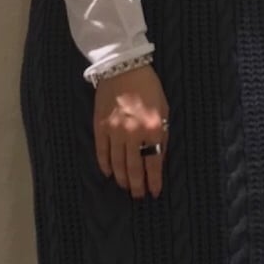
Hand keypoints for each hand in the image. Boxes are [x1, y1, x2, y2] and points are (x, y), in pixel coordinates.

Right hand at [93, 64, 169, 198]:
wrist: (123, 67)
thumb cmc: (148, 87)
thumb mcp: (164, 110)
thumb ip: (162, 135)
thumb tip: (158, 158)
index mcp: (152, 129)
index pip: (153, 163)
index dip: (154, 181)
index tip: (154, 192)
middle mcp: (132, 134)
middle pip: (134, 168)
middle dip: (137, 185)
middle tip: (138, 196)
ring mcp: (114, 131)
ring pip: (117, 163)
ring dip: (122, 178)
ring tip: (126, 187)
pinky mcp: (100, 126)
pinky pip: (101, 151)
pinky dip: (104, 164)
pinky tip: (109, 173)